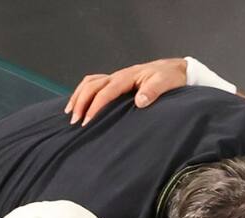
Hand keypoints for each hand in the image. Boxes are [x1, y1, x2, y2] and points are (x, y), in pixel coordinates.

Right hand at [65, 58, 186, 125]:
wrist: (175, 69)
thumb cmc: (169, 77)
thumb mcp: (165, 83)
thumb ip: (153, 91)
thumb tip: (139, 101)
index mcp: (127, 77)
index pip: (106, 92)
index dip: (95, 106)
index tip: (87, 121)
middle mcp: (118, 76)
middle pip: (92, 85)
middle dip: (80, 102)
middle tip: (74, 121)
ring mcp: (116, 78)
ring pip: (90, 83)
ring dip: (78, 96)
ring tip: (69, 112)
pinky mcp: (116, 82)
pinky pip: (95, 84)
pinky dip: (83, 93)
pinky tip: (79, 104)